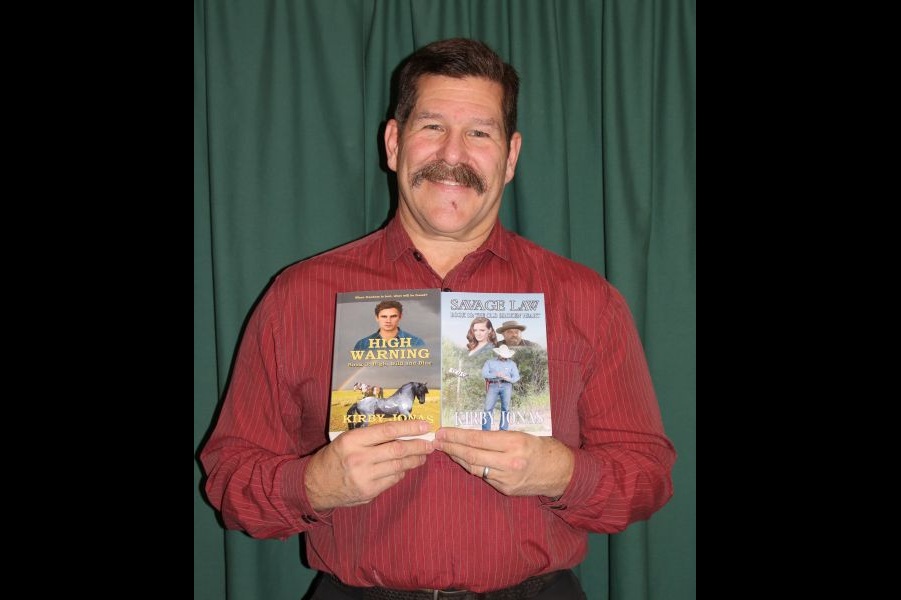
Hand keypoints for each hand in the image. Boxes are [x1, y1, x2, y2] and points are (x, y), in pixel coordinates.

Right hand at [305, 420, 433, 510]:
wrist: (315, 485)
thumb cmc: (334, 458)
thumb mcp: (346, 440)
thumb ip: (370, 437)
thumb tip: (401, 433)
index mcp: (352, 439)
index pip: (388, 430)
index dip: (409, 428)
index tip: (425, 426)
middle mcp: (359, 457)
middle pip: (397, 449)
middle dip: (418, 445)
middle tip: (431, 443)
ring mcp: (364, 476)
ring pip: (398, 466)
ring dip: (415, 460)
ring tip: (423, 455)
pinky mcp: (368, 491)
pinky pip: (393, 479)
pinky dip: (402, 472)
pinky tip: (406, 468)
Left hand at [433, 428, 573, 497]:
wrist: (561, 472)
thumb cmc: (542, 447)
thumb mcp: (523, 434)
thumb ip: (499, 435)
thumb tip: (471, 434)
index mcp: (515, 443)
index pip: (478, 439)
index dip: (457, 435)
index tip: (443, 431)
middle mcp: (510, 462)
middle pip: (472, 454)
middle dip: (451, 447)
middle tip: (436, 440)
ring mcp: (507, 478)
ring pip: (474, 467)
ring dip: (457, 458)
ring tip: (445, 449)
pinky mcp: (506, 489)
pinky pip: (484, 476)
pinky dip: (471, 466)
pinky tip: (462, 460)